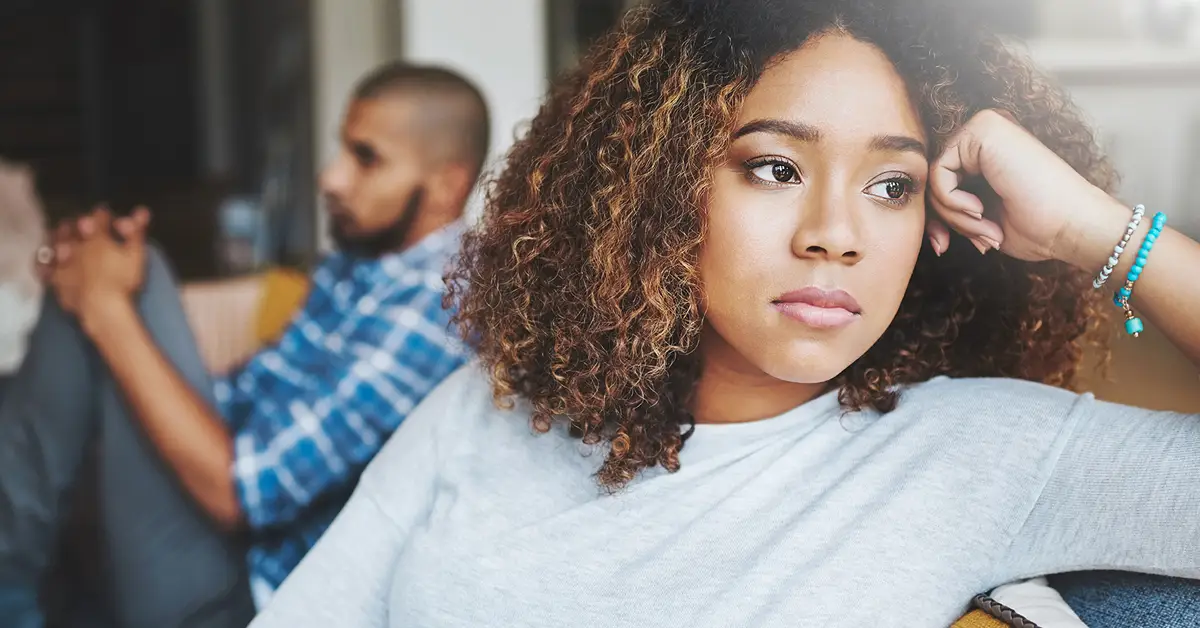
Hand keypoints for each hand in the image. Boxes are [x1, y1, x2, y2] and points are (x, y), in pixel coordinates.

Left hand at [50, 206, 150, 321]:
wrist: (102, 308)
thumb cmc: (123, 281)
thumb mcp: (136, 255)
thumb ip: (136, 232)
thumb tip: (141, 211)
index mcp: (97, 237)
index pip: (99, 218)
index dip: (103, 214)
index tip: (106, 214)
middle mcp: (76, 245)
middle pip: (72, 226)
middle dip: (77, 223)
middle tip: (82, 224)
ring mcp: (62, 262)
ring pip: (54, 242)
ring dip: (58, 236)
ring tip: (62, 237)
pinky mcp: (54, 279)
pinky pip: (43, 267)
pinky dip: (43, 261)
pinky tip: (47, 259)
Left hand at [925, 109, 1119, 263]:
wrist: (1072, 226)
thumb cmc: (1038, 228)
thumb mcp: (980, 222)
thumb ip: (952, 212)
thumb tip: (929, 230)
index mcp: (986, 152)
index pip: (938, 182)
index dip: (936, 218)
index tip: (944, 246)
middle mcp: (984, 133)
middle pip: (932, 178)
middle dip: (943, 219)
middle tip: (977, 240)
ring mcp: (984, 126)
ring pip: (933, 176)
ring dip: (953, 215)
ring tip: (986, 228)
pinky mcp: (983, 129)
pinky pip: (938, 171)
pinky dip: (951, 201)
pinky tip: (981, 211)